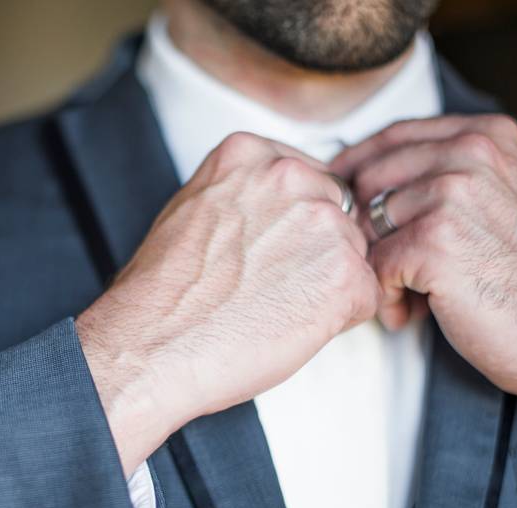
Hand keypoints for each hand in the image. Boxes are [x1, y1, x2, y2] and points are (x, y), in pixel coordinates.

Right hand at [77, 132, 379, 473]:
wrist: (150, 346)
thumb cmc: (162, 294)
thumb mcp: (194, 209)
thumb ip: (244, 195)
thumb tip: (277, 212)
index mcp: (251, 153)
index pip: (307, 181)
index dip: (292, 227)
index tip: (266, 252)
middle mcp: (291, 175)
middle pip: (336, 214)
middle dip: (315, 252)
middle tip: (270, 288)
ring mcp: (322, 223)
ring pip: (354, 255)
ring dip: (327, 284)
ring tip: (275, 309)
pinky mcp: (344, 275)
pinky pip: (366, 296)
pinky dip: (338, 319)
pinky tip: (291, 327)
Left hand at [331, 115, 516, 484]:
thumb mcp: (502, 198)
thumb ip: (447, 174)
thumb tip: (370, 176)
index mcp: (487, 137)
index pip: (393, 137)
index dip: (358, 168)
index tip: (341, 194)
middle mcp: (471, 154)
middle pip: (369, 181)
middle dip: (367, 229)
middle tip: (393, 268)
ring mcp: (453, 195)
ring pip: (367, 226)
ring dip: (378, 268)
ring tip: (412, 296)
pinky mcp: (434, 241)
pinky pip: (373, 266)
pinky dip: (386, 298)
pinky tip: (412, 313)